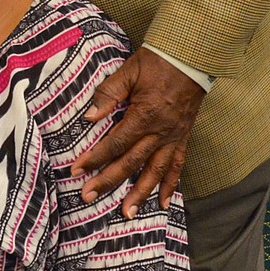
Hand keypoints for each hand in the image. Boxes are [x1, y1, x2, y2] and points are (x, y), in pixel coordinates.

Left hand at [71, 48, 205, 218]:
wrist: (192, 57)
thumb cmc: (158, 62)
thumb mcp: (129, 71)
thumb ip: (108, 93)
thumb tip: (89, 117)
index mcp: (144, 115)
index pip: (115, 143)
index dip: (94, 158)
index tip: (77, 171)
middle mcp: (160, 132)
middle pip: (131, 162)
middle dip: (109, 181)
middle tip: (89, 197)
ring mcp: (173, 137)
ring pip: (155, 171)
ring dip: (140, 193)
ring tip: (127, 213)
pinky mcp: (183, 138)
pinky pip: (177, 166)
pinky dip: (170, 186)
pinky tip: (162, 202)